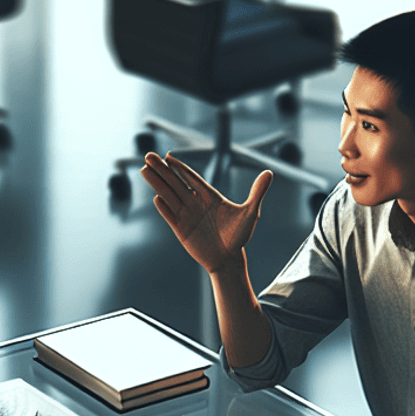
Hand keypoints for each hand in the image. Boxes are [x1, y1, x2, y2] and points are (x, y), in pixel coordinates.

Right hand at [140, 153, 271, 274]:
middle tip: (148, 156)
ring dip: (157, 183)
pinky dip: (163, 207)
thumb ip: (257, 192)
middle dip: (161, 170)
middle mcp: (195, 203)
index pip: (190, 178)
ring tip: (144, 170)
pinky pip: (170, 216)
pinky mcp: (181, 230)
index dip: (179, 167)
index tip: (168, 156)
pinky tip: (156, 197)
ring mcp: (186, 216)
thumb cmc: (240, 236)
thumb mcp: (251, 213)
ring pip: (169, 196)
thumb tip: (269, 173)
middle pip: (175, 182)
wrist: (228, 259)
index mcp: (209, 196)